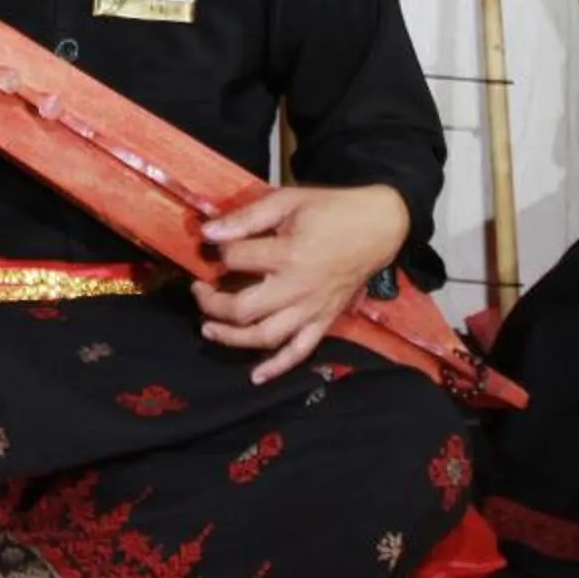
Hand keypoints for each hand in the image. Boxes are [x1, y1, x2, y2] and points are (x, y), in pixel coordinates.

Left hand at [193, 184, 409, 383]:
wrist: (379, 226)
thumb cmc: (333, 210)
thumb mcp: (288, 201)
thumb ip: (247, 217)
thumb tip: (208, 232)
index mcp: (290, 254)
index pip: (236, 259)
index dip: (216, 251)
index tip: (209, 245)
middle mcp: (299, 288)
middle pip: (242, 308)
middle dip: (212, 302)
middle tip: (198, 290)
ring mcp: (312, 309)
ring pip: (265, 336)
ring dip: (232, 338)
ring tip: (209, 329)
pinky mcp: (324, 320)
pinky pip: (299, 351)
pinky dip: (277, 367)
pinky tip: (256, 376)